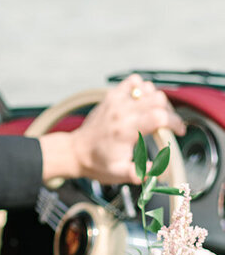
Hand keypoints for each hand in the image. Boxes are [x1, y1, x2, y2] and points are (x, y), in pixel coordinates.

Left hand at [39, 75, 185, 184]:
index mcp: (125, 130)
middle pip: (158, 99)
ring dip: (156, 100)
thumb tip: (158, 172)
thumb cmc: (97, 163)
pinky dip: (141, 88)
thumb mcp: (118, 173)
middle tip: (166, 125)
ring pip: (148, 88)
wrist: (75, 151)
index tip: (179, 131)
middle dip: (169, 112)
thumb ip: (139, 173)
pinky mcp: (111, 96)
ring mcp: (116, 101)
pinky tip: (141, 102)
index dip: (175, 122)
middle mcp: (121, 112)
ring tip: (154, 115)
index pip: (159, 116)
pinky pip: (133, 81)